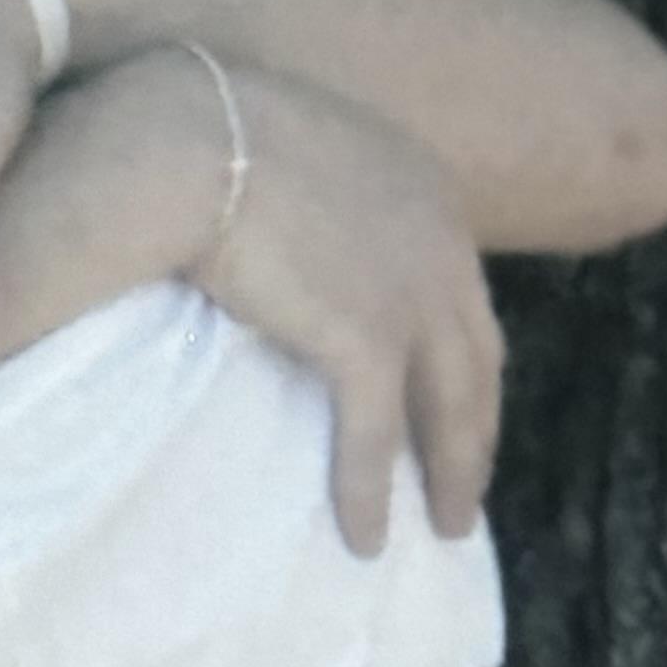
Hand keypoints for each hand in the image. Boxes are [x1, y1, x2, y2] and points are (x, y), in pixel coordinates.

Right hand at [177, 57, 505, 558]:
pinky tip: (368, 536)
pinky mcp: (367, 338)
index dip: (464, 354)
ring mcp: (412, 292)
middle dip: (476, 427)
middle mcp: (439, 242)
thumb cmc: (210, 130)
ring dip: (449, 474)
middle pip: (477, 358)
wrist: (190, 137)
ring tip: (445, 526)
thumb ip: (323, 194)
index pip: (462, 292)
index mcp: (422, 189)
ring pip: (450, 407)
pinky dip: (369, 490)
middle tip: (468, 483)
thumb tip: (294, 233)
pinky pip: (376, 436)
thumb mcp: (298, 149)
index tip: (458, 399)